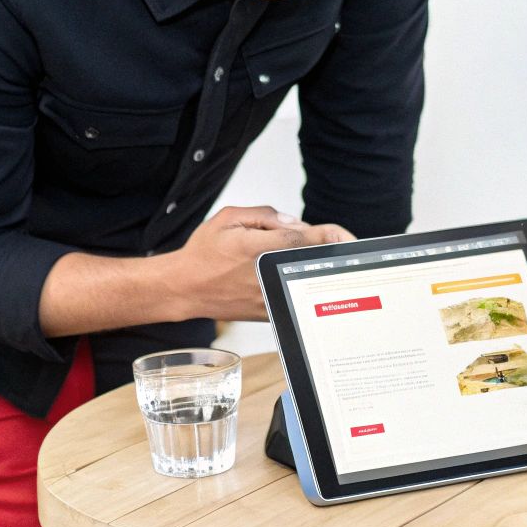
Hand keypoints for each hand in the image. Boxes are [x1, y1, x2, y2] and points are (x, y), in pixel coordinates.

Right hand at [163, 206, 353, 321]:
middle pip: (311, 261)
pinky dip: (296, 284)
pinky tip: (289, 275)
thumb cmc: (203, 253)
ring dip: (309, 268)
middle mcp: (267, 274)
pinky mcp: (266, 311)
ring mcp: (268, 296)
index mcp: (258, 248)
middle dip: (324, 251)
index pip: (306, 239)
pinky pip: (290, 294)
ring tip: (302, 258)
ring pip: (303, 279)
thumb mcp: (228, 218)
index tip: (341, 235)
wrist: (184, 288)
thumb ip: (264, 215)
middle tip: (332, 244)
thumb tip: (294, 223)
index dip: (330, 235)